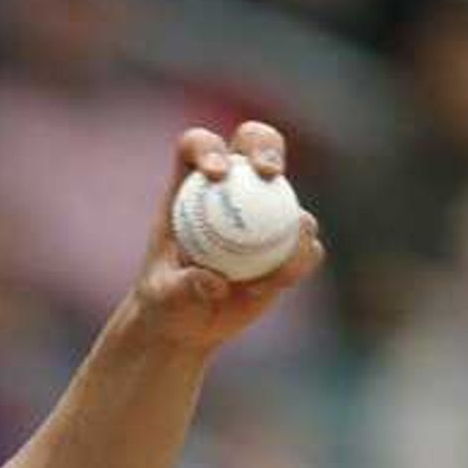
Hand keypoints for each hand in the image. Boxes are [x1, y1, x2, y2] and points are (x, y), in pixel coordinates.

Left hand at [126, 122, 323, 352]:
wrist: (189, 324)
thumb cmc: (165, 303)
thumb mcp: (163, 299)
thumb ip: (181, 288)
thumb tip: (213, 282)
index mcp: (191, 186)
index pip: (198, 146)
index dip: (208, 147)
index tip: (216, 173)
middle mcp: (232, 186)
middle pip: (254, 142)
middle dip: (265, 146)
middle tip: (269, 173)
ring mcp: (263, 210)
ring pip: (289, 194)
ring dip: (293, 219)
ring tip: (276, 264)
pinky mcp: (287, 243)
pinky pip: (304, 244)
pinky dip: (299, 259)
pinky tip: (281, 282)